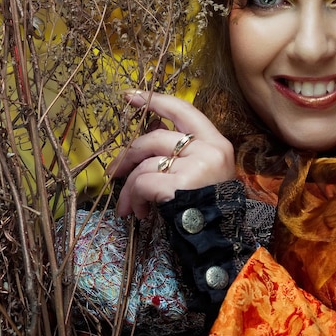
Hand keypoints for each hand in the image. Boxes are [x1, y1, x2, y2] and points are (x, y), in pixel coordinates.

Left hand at [108, 90, 235, 217]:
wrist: (220, 239)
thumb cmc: (207, 205)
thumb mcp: (203, 171)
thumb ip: (181, 150)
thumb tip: (146, 130)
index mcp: (217, 142)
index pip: (183, 109)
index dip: (155, 100)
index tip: (131, 96)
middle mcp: (209, 149)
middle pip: (156, 136)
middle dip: (130, 154)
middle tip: (115, 171)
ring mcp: (196, 166)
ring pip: (146, 162)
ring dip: (130, 185)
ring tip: (129, 205)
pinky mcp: (180, 185)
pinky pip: (143, 183)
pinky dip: (135, 198)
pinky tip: (141, 212)